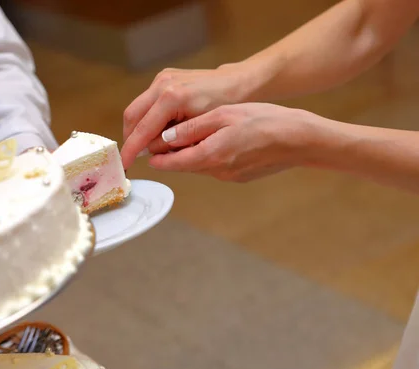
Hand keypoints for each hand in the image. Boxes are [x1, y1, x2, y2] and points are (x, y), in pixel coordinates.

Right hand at [121, 64, 251, 168]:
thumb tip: (149, 153)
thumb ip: (172, 142)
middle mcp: (162, 84)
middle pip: (132, 116)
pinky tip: (155, 132)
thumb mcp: (198, 130)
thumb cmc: (225, 107)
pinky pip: (146, 101)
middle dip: (130, 138)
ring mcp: (161, 79)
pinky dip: (146, 118)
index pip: (142, 128)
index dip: (131, 149)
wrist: (238, 83)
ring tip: (144, 147)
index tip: (125, 164)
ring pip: (136, 108)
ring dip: (137, 129)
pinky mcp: (164, 78)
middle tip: (132, 157)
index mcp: (171, 97)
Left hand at [145, 103, 319, 181]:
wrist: (301, 140)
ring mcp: (228, 176)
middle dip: (167, 155)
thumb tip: (165, 139)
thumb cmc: (266, 121)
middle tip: (156, 140)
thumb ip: (193, 129)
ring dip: (187, 154)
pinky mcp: (239, 177)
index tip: (142, 148)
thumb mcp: (226, 116)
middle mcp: (216, 171)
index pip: (170, 162)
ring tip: (183, 136)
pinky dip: (206, 155)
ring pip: (197, 165)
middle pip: (181, 165)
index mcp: (210, 155)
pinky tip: (214, 140)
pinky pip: (214, 166)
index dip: (153, 155)